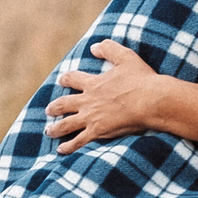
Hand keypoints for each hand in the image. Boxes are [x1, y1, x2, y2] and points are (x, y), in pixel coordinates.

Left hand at [43, 39, 167, 151]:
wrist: (150, 101)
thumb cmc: (141, 79)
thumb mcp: (125, 57)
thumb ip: (109, 49)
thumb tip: (94, 46)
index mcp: (94, 83)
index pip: (73, 79)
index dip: (66, 79)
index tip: (61, 80)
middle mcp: (88, 101)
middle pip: (64, 104)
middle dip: (54, 107)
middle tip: (48, 110)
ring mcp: (91, 117)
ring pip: (66, 124)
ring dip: (55, 128)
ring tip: (48, 131)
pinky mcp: (97, 131)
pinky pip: (78, 141)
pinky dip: (68, 146)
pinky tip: (61, 150)